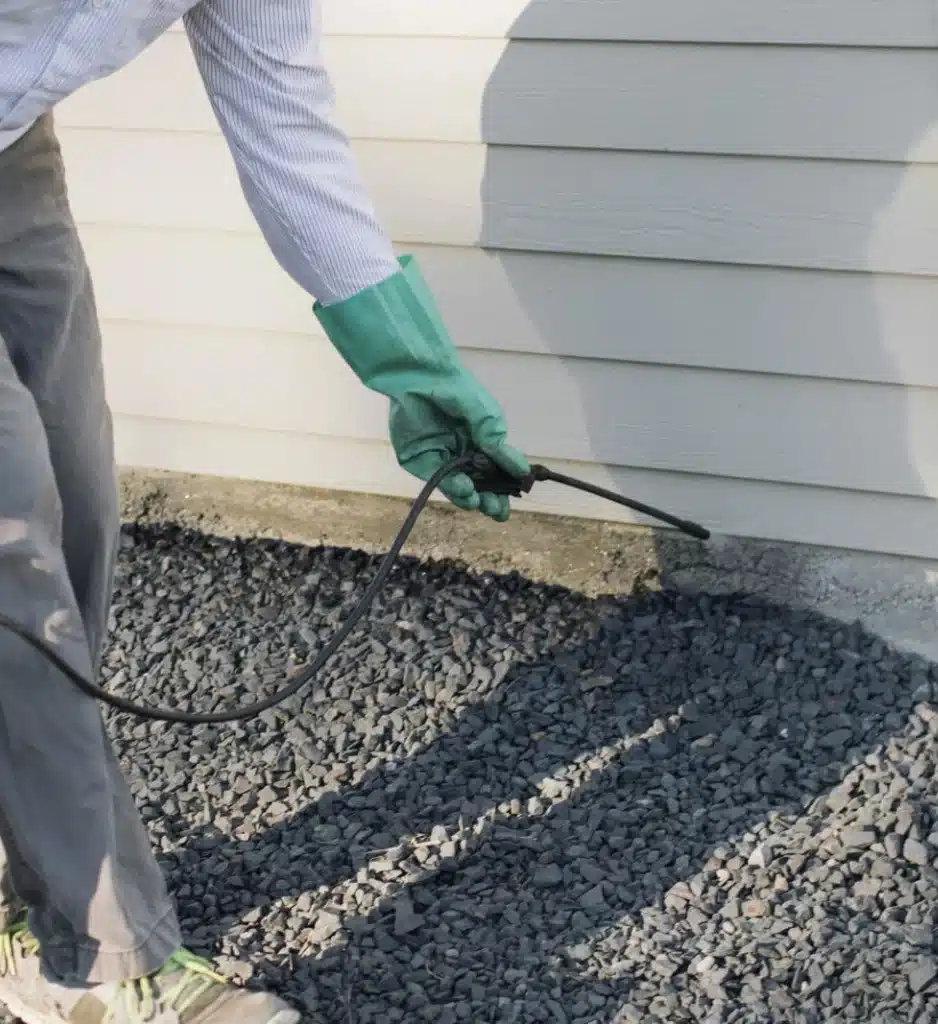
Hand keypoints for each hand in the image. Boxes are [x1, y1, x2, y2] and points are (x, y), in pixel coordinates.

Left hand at [388, 374, 529, 520]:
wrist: (422, 376)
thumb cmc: (457, 390)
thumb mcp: (486, 417)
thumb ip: (498, 445)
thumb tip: (523, 471)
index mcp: (481, 445)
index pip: (495, 474)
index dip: (504, 491)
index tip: (511, 502)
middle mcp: (462, 455)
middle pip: (477, 486)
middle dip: (488, 501)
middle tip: (496, 511)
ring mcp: (441, 459)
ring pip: (457, 487)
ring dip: (469, 497)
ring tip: (478, 501)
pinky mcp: (419, 460)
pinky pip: (437, 478)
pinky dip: (451, 486)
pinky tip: (464, 489)